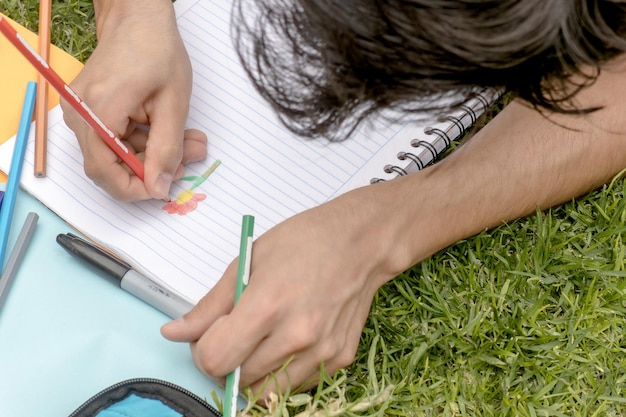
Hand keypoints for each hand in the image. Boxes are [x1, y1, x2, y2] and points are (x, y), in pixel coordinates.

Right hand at [60, 0, 206, 200]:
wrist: (137, 19)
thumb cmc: (156, 50)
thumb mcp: (173, 104)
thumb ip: (167, 149)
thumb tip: (158, 188)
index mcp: (97, 112)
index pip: (104, 172)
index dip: (135, 189)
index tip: (164, 188)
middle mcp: (80, 115)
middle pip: (111, 165)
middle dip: (152, 169)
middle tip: (187, 160)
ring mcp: (81, 113)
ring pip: (117, 154)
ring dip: (154, 154)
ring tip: (189, 142)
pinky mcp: (89, 111)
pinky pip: (115, 140)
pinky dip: (144, 141)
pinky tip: (169, 131)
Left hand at [161, 184, 404, 399]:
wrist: (361, 242)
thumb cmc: (304, 242)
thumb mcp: (248, 262)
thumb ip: (210, 305)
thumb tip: (173, 332)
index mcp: (268, 306)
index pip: (216, 360)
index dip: (203, 350)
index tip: (211, 334)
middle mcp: (297, 336)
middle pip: (237, 381)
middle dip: (227, 362)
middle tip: (236, 334)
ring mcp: (322, 352)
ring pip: (266, 392)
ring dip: (254, 373)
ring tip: (262, 339)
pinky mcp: (339, 359)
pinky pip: (296, 385)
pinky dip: (283, 372)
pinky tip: (288, 341)